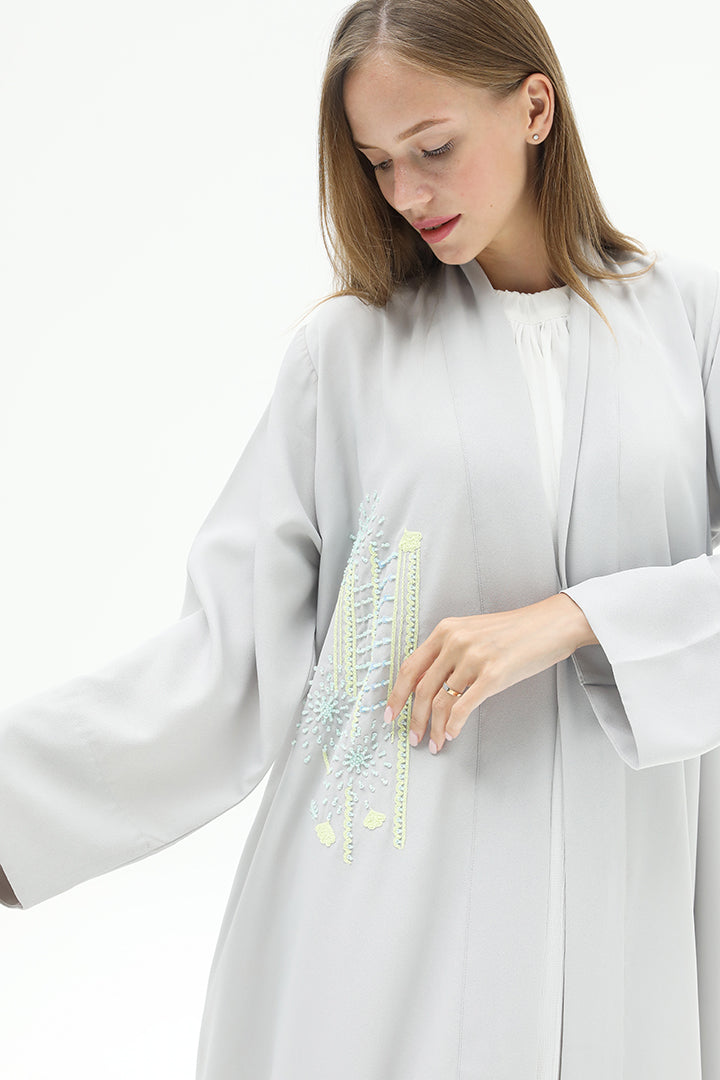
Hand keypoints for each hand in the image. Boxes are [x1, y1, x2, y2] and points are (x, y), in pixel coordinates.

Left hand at [383, 592, 596, 753]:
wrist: (552, 624)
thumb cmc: (515, 631)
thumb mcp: (473, 632)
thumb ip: (449, 653)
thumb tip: (428, 687)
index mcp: (446, 630)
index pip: (410, 667)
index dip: (396, 694)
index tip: (390, 714)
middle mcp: (455, 642)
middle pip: (421, 688)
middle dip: (413, 718)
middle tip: (413, 737)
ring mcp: (474, 658)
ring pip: (441, 701)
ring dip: (434, 727)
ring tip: (435, 743)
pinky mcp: (494, 675)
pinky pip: (464, 706)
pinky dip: (455, 725)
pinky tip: (453, 734)